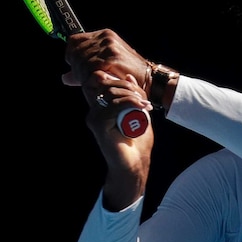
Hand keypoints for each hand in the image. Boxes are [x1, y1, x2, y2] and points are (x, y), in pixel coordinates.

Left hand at [62, 29, 151, 89]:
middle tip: (79, 78)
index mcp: (104, 35)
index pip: (75, 40)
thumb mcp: (104, 65)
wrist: (148, 79)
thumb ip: (84, 68)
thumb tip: (65, 77)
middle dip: (75, 67)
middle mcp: (105, 38)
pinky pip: (89, 68)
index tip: (72, 65)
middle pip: (76, 51)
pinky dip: (87, 77)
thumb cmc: (127, 73)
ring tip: (86, 82)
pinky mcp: (110, 58)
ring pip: (81, 61)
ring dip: (80, 74)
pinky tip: (92, 82)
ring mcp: (108, 47)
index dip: (70, 53)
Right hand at [83, 70, 154, 210]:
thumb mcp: (138, 112)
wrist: (134, 163)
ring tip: (146, 105)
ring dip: (133, 95)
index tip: (139, 91)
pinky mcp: (98, 125)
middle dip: (129, 87)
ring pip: (112, 93)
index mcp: (101, 106)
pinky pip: (114, 106)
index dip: (120, 80)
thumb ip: (134, 96)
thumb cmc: (137, 140)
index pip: (104, 81)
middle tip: (145, 100)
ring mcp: (94, 117)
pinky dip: (130, 103)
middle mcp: (94, 110)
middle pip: (108, 84)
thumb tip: (129, 77)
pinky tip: (143, 107)